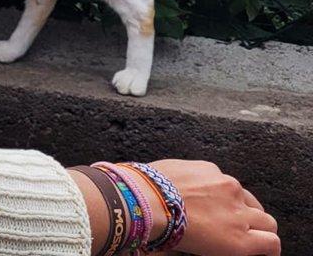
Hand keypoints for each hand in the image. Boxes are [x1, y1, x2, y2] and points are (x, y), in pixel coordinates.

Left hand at [150, 160, 278, 255]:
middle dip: (257, 226)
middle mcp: (239, 212)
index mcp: (239, 240)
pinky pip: (221, 178)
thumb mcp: (201, 251)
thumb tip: (226, 240)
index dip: (267, 246)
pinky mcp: (211, 168)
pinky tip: (196, 190)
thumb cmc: (165, 231)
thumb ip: (225, 244)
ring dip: (237, 203)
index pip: (272, 243)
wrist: (143, 199)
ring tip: (217, 208)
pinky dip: (215, 185)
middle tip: (241, 228)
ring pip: (246, 196)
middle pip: (267, 220)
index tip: (260, 246)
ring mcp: (227, 187)